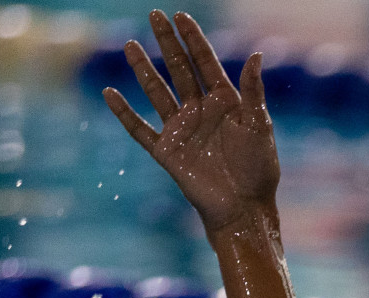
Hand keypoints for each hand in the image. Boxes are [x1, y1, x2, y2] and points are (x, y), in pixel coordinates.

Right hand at [103, 10, 277, 233]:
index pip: (206, 63)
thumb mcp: (258, 126)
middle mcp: (201, 111)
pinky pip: (140, 129)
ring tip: (130, 45)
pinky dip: (124, 113)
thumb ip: (254, 91)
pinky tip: (109, 93)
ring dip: (143, 69)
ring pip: (157, 92)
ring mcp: (181, 129)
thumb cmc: (258, 169)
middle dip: (167, 43)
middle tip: (154, 15)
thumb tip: (257, 54)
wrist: (244, 207)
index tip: (181, 16)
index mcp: (225, 102)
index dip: (193, 40)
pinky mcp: (167, 151)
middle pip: (179, 70)